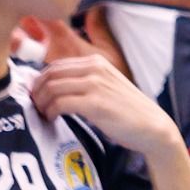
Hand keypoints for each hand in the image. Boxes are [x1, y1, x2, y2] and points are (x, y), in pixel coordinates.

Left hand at [31, 20, 179, 154]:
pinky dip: (51, 112)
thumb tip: (51, 86)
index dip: (40, 81)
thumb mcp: (107, 86)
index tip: (38, 96)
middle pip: (49, 74)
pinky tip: (53, 119)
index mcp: (96, 61)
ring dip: (41, 103)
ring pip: (51, 88)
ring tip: (44, 114)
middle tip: (36, 106)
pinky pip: (60, 104)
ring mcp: (95, 85)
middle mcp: (94, 68)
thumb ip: (83, 81)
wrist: (153, 127)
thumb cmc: (129, 111)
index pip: (55, 65)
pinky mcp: (95, 104)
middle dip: (37, 91)